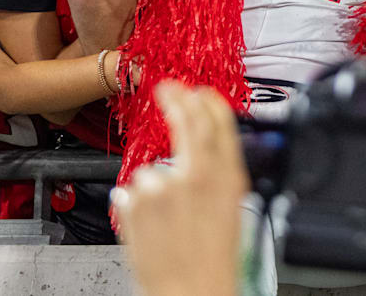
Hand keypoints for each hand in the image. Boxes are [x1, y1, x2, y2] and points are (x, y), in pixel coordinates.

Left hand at [113, 82, 245, 295]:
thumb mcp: (231, 210)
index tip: (198, 91)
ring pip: (154, 170)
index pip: (220, 123)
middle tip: (167, 89)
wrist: (191, 293)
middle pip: (188, 122)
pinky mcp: (138, 201)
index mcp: (229, 178)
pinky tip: (153, 228)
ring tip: (168, 222)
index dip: (207, 101)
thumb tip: (205, 152)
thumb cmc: (214, 262)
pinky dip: (138, 207)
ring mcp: (165, 186)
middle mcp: (198, 175)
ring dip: (156, 189)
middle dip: (177, 99)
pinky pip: (133, 192)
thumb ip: (218, 177)